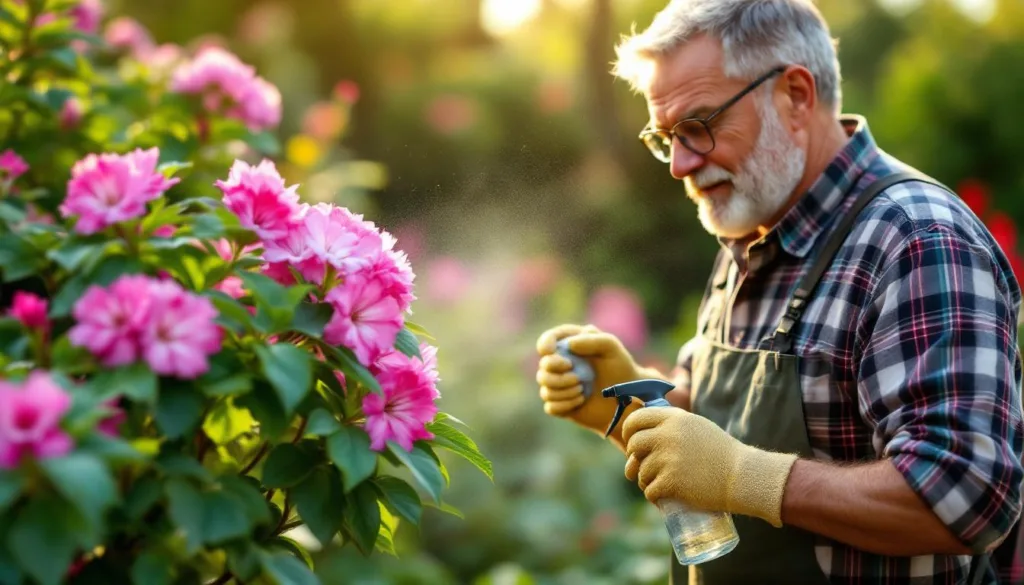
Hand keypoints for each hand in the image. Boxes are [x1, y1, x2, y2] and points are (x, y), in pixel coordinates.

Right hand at [535, 324, 662, 438]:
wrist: (628, 398)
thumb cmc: (621, 368)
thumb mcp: (611, 347)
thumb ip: (591, 339)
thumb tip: (568, 345)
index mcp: (570, 346)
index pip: (547, 340)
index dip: (544, 344)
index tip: (550, 350)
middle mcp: (561, 365)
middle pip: (543, 367)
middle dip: (556, 375)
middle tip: (577, 377)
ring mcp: (560, 386)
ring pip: (545, 389)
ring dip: (563, 391)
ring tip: (582, 390)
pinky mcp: (561, 405)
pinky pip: (550, 406)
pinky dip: (564, 405)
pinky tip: (580, 401)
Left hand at [622, 408, 798, 526]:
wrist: (742, 476)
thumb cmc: (721, 453)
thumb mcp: (696, 427)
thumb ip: (671, 425)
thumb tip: (641, 433)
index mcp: (674, 418)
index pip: (637, 419)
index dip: (629, 430)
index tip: (631, 440)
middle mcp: (667, 435)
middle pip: (634, 445)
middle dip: (633, 458)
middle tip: (639, 466)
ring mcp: (667, 459)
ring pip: (640, 471)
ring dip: (645, 480)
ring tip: (659, 484)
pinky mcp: (670, 482)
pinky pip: (649, 490)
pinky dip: (653, 496)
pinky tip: (661, 498)